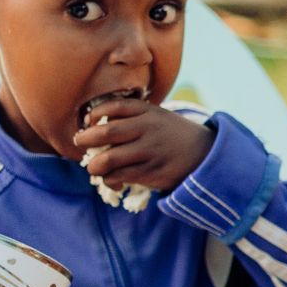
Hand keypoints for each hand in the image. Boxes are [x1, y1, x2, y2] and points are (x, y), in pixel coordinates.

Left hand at [73, 99, 213, 194]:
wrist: (206, 155)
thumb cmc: (172, 135)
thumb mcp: (157, 117)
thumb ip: (131, 117)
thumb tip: (94, 126)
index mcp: (149, 112)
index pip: (114, 107)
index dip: (95, 114)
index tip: (89, 122)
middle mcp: (148, 129)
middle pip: (106, 133)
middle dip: (86, 139)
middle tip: (80, 142)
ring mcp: (150, 152)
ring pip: (109, 160)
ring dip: (95, 166)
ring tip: (95, 167)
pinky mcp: (153, 173)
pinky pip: (121, 176)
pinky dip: (110, 179)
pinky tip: (113, 179)